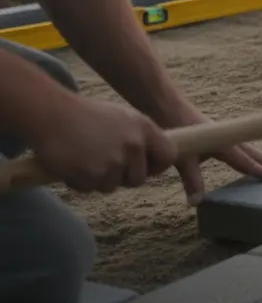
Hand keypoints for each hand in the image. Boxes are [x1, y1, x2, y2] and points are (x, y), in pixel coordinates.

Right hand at [30, 95, 178, 192]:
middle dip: (124, 176)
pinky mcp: (92, 175)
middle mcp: (133, 146)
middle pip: (139, 179)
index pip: (169, 155)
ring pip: (113, 186)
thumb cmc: (86, 115)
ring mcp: (113, 162)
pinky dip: (81, 181)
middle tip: (105, 163)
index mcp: (144, 128)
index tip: (147, 168)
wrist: (51, 114)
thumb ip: (141, 137)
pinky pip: (91, 189)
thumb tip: (154, 158)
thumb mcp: (123, 118)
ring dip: (100, 179)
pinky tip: (73, 163)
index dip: (158, 166)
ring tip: (86, 158)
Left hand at [154, 101, 261, 205]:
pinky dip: (246, 150)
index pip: (246, 161)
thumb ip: (192, 180)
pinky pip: (237, 143)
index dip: (261, 171)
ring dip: (259, 155)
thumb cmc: (176, 127)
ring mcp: (222, 133)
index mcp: (223, 145)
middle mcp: (227, 138)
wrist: (166, 104)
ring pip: (246, 146)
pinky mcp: (215, 131)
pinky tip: (242, 152)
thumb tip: (197, 203)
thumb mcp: (182, 158)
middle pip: (253, 152)